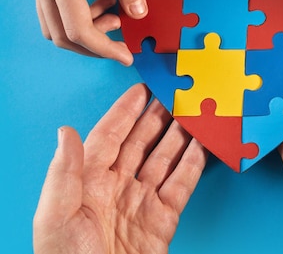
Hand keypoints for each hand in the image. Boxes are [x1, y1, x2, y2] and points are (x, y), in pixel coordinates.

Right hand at [0, 0, 146, 64]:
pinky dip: (78, 17)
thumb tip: (139, 12)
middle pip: (63, 36)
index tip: (127, 55)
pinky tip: (103, 0)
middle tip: (124, 41)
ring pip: (55, 27)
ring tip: (116, 13)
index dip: (104, 49)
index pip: (78, 30)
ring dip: (86, 32)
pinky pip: (55, 12)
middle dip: (95, 46)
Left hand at [33, 84, 207, 253]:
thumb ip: (64, 172)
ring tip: (195, 113)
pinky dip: (194, 162)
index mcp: (88, 181)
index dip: (125, 112)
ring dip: (180, 135)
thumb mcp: (55, 217)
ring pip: (165, 158)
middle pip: (141, 142)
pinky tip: (203, 144)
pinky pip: (182, 183)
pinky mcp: (164, 218)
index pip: (109, 137)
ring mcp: (142, 201)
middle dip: (158, 117)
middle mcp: (117, 186)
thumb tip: (66, 131)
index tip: (140, 88)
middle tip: (176, 94)